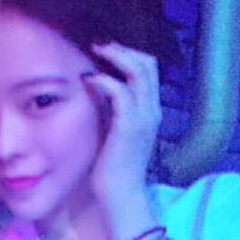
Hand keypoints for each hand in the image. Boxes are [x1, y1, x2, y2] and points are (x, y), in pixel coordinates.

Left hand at [82, 42, 161, 209]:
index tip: (106, 51)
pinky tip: (89, 78)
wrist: (119, 195)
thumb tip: (92, 91)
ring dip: (115, 57)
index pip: (148, 71)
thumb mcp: (112, 133)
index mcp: (149, 112)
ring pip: (139, 72)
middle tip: (99, 44)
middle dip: (123, 50)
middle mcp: (151, 111)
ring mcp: (142, 118)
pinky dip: (105, 80)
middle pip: (148, 64)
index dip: (129, 55)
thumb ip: (109, 112)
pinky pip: (120, 93)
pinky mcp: (128, 127)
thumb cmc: (112, 169)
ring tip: (94, 51)